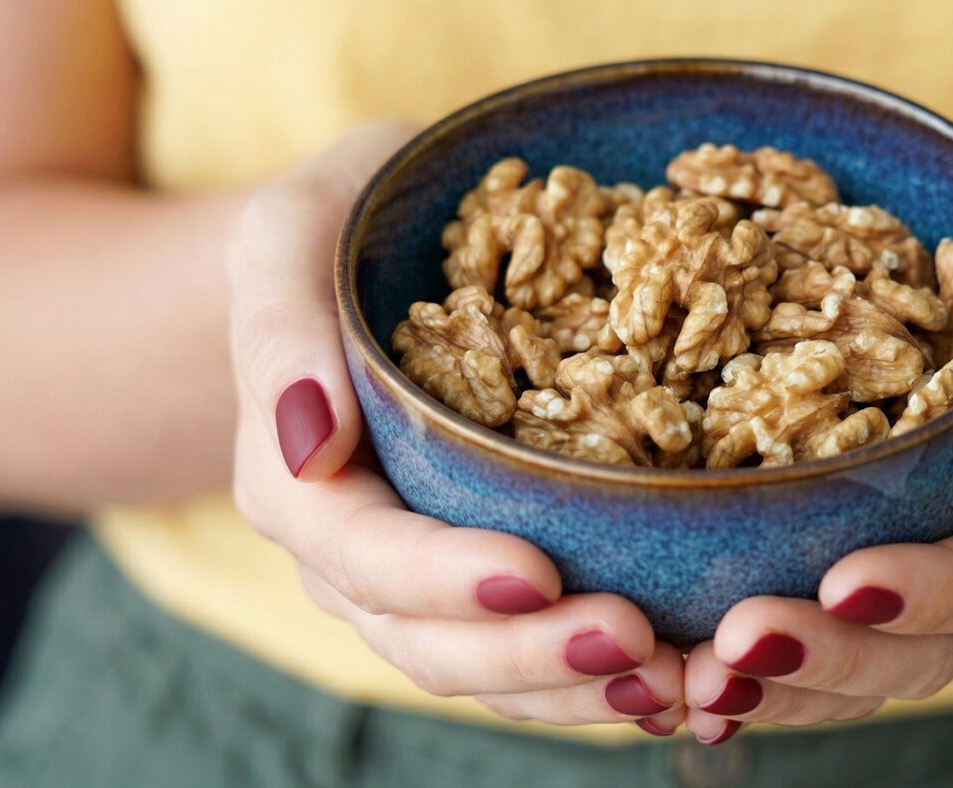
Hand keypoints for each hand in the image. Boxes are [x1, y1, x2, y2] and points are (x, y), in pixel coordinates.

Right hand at [226, 123, 683, 730]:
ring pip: (483, 669)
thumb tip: (305, 438)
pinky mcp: (483, 581)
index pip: (359, 553)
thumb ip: (279, 327)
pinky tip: (672, 675)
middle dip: (528, 653)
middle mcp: (351, 555)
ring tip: (673, 681)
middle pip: (425, 638)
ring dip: (574, 687)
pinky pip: (527, 654)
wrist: (382, 255)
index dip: (441, 578)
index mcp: (297, 483)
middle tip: (635, 638)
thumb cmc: (343, 229)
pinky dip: (594, 679)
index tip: (536, 573)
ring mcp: (418, 581)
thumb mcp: (291, 236)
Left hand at [684, 134, 952, 742]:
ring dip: (783, 687)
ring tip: (695, 684)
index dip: (930, 593)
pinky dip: (761, 678)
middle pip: (925, 647)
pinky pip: (816, 643)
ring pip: (864, 668)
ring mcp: (918, 576)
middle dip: (833, 656)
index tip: (845, 584)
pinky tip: (688, 691)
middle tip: (735, 646)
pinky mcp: (851, 566)